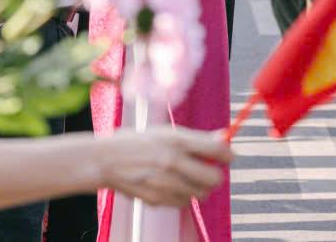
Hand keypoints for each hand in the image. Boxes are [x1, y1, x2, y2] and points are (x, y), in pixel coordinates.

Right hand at [101, 127, 232, 206]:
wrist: (105, 161)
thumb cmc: (137, 142)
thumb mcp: (166, 132)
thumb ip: (196, 138)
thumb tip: (224, 136)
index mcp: (176, 140)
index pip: (216, 150)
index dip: (228, 154)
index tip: (230, 156)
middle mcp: (173, 161)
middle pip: (214, 178)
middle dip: (215, 176)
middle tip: (209, 172)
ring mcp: (164, 182)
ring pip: (200, 194)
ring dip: (198, 188)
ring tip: (186, 179)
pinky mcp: (157, 199)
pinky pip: (182, 203)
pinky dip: (181, 197)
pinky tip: (170, 187)